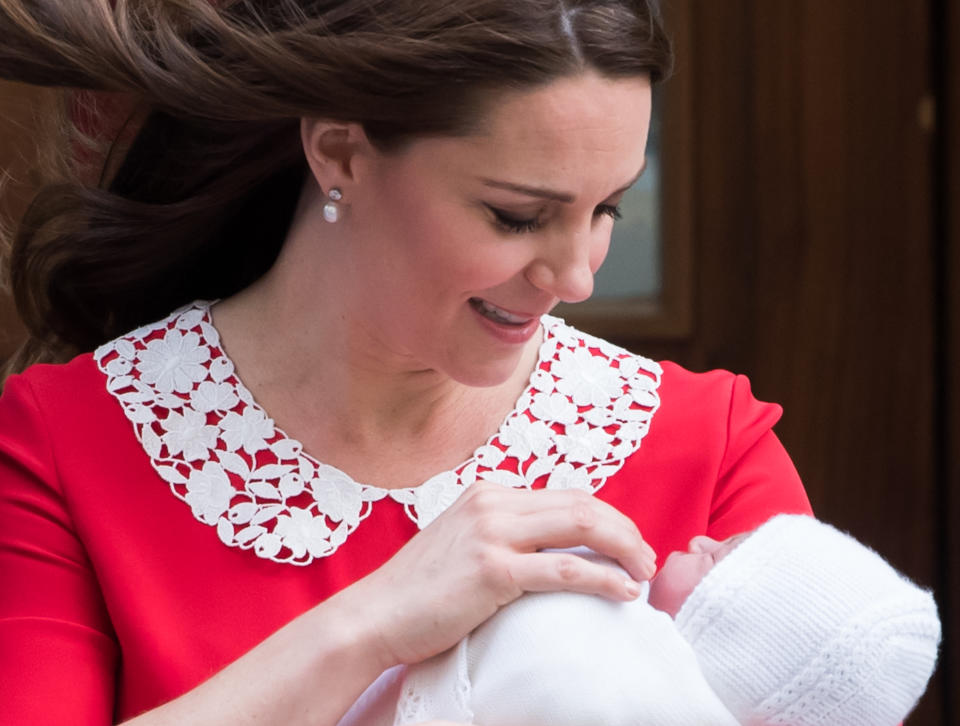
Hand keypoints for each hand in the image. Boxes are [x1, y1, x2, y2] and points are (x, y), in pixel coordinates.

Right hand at [349, 481, 656, 667]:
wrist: (375, 616)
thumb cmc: (420, 590)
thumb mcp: (463, 543)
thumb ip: (503, 534)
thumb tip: (551, 546)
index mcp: (488, 493)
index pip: (566, 495)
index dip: (607, 518)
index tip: (627, 545)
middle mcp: (492, 503)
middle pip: (582, 503)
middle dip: (625, 530)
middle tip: (647, 560)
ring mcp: (491, 533)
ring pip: (581, 526)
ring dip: (624, 548)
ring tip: (644, 573)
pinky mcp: (492, 569)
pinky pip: (565, 568)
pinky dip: (603, 578)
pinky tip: (623, 591)